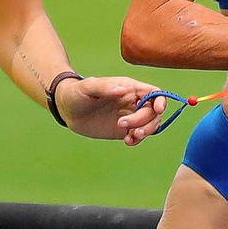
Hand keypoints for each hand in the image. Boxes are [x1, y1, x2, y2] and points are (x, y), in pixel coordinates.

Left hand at [57, 75, 172, 146]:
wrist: (66, 109)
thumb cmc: (77, 92)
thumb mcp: (88, 87)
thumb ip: (105, 87)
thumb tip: (124, 90)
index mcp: (129, 88)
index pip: (154, 93)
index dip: (160, 101)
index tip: (157, 110)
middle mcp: (133, 102)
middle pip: (153, 112)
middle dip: (145, 121)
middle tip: (124, 125)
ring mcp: (129, 116)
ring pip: (150, 125)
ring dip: (145, 131)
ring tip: (131, 136)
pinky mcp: (123, 130)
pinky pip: (138, 135)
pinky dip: (137, 140)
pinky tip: (127, 141)